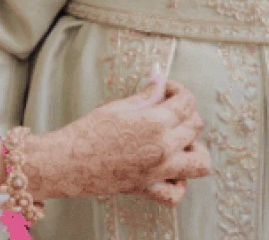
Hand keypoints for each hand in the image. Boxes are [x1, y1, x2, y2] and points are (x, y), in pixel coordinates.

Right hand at [26, 75, 211, 205]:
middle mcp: (163, 147)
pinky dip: (179, 182)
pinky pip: (176, 192)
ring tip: (177, 138)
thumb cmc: (89, 131)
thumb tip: (161, 76)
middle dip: (186, 112)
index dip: (178, 90)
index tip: (166, 89)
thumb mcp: (121, 106)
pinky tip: (169, 167)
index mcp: (156, 122)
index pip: (187, 102)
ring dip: (194, 147)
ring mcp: (158, 170)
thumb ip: (148, 94)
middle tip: (167, 109)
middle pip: (195, 126)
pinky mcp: (148, 187)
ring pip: (200, 161)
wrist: (68, 162)